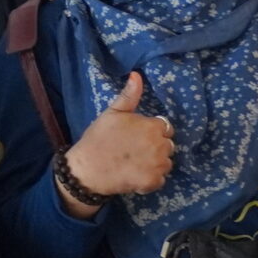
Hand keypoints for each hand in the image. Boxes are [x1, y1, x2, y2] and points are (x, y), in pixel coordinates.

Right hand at [65, 71, 174, 197]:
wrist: (88, 167)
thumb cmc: (99, 137)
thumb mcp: (113, 112)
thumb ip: (129, 95)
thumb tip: (136, 75)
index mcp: (153, 126)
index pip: (165, 127)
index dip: (152, 131)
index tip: (137, 136)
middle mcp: (161, 145)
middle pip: (168, 145)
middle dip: (156, 147)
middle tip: (134, 150)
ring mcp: (159, 165)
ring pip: (166, 163)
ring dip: (155, 163)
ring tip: (135, 163)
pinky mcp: (154, 182)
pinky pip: (160, 179)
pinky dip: (150, 179)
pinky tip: (135, 175)